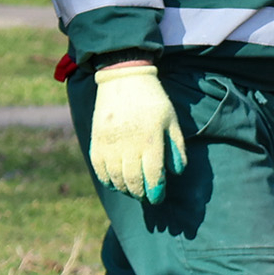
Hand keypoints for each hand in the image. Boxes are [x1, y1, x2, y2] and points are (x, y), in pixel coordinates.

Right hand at [86, 62, 188, 202]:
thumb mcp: (171, 120)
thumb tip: (176, 173)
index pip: (154, 176)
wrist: (123, 77)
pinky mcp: (97, 140)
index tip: (158, 198)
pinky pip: (99, 169)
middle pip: (134, 181)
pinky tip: (115, 183)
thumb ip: (176, 147)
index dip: (156, 192)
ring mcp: (110, 143)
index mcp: (151, 139)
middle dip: (141, 194)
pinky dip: (107, 180)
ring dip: (125, 189)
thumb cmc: (152, 100)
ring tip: (133, 190)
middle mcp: (129, 144)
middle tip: (146, 196)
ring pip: (116, 178)